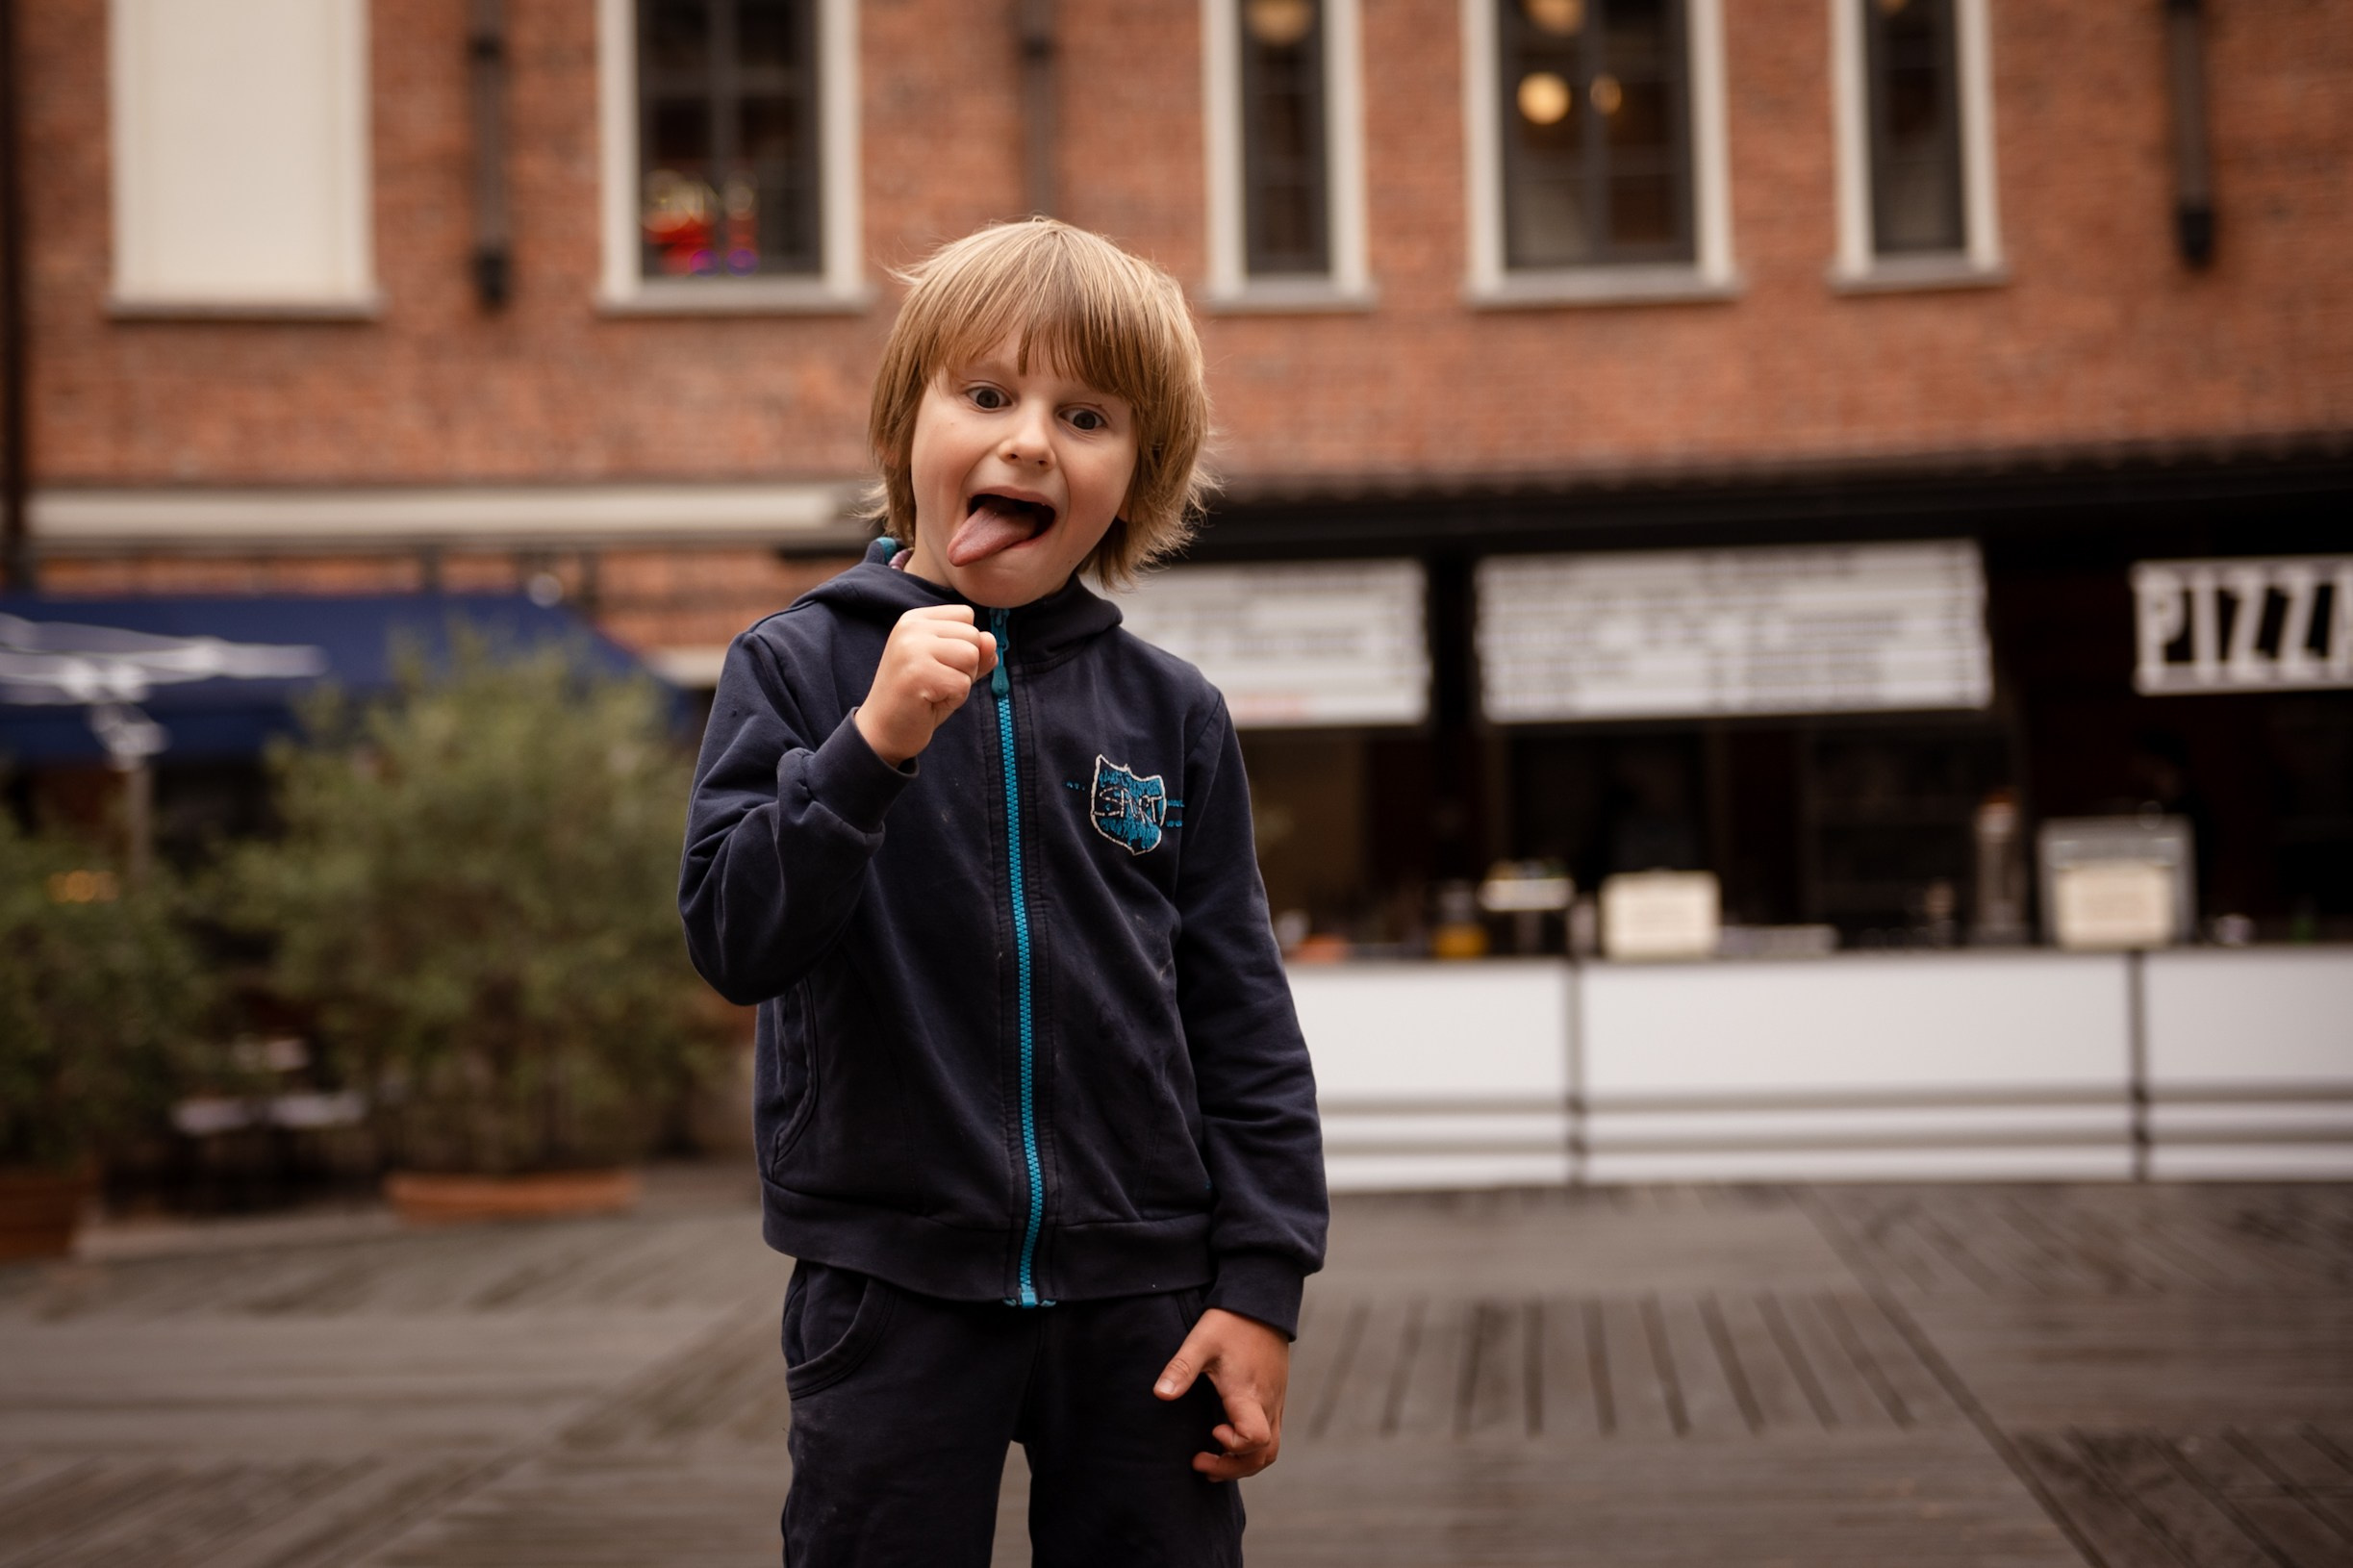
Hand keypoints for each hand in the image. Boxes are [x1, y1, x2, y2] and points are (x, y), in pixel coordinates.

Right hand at [854, 605, 998, 765]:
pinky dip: (955, 699)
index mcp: (915, 619)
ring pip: (972, 656)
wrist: (883, 731)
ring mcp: (912, 648)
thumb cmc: (918, 698)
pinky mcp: (918, 673)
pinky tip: (930, 702)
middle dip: (966, 666)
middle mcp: (911, 627)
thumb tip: (991, 641)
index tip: (937, 665)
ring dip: (962, 682)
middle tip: (935, 683)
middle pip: (973, 635)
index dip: (964, 644)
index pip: (966, 615)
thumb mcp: (951, 668)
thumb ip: (974, 651)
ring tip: (934, 691)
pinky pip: (963, 683)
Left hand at [1153, 1306, 1289, 1481]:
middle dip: (1232, 1468)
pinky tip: (1225, 1439)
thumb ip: (1181, 1368)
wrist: (1261, 1301)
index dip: (1233, 1448)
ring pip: (1270, 1450)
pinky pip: (1272, 1435)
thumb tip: (1159, 1395)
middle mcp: (1268, 1403)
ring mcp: (1275, 1402)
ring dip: (1243, 1462)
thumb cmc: (1230, 1322)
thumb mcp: (1200, 1341)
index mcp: (1249, 1394)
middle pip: (1264, 1455)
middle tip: (1199, 1461)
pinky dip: (1250, 1449)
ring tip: (1212, 1460)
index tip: (1211, 1432)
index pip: (1255, 1439)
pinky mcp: (1275, 1397)